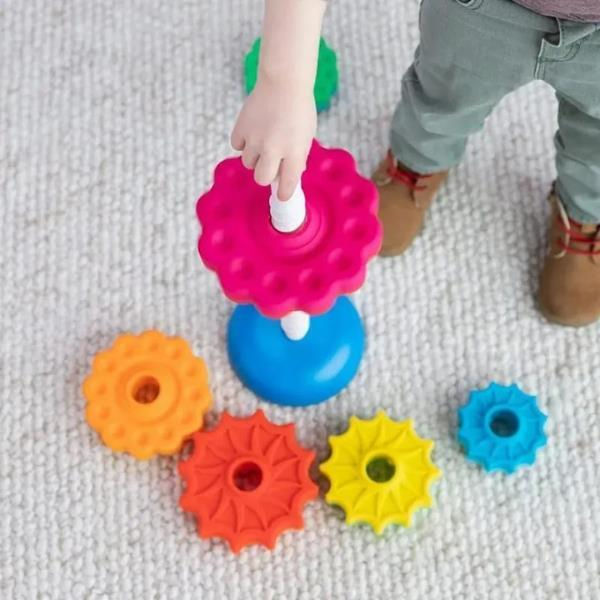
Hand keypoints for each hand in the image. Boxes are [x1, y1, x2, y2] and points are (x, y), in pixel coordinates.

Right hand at [231, 78, 315, 200]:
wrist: (284, 82)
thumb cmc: (298, 110)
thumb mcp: (306, 137)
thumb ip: (297, 158)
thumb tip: (286, 178)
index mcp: (294, 153)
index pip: (286, 185)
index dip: (284, 193)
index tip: (282, 195)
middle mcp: (273, 149)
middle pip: (261, 179)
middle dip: (266, 174)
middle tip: (270, 164)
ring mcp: (255, 139)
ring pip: (248, 163)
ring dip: (255, 157)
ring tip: (263, 141)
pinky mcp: (241, 128)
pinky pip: (237, 146)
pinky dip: (243, 143)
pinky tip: (253, 132)